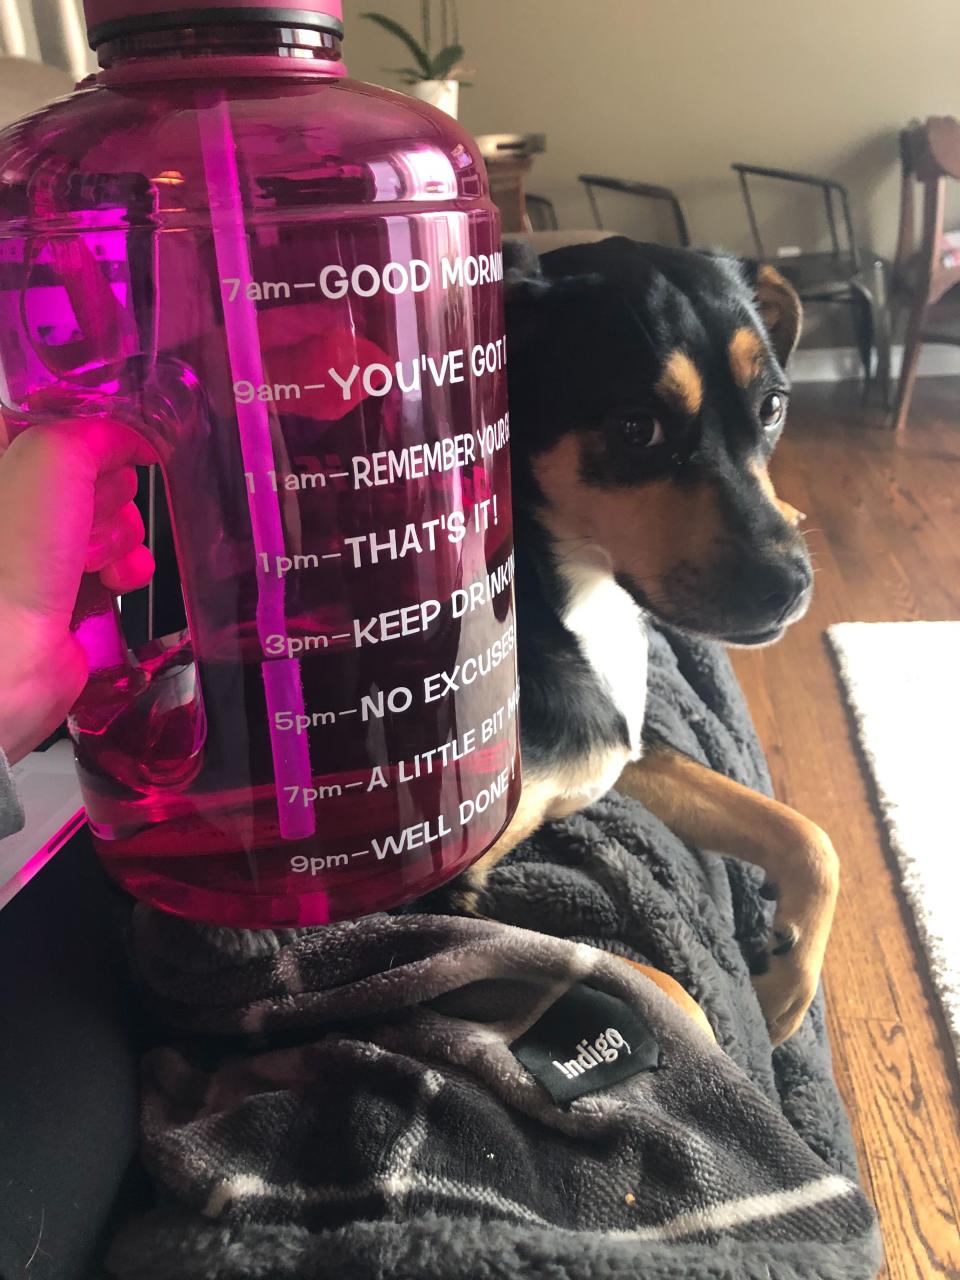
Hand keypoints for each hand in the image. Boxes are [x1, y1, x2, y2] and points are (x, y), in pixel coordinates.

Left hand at [0, 421, 155, 762]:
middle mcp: (16, 506)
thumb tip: (133, 438)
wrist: (6, 661)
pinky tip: (115, 579)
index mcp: (2, 462)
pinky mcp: (65, 591)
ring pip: (111, 516)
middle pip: (93, 470)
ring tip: (92, 558)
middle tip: (85, 516)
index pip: (59, 420)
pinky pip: (118, 563)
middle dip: (106, 492)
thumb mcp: (52, 458)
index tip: (112, 447)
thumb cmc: (8, 566)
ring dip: (119, 535)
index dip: (94, 434)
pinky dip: (128, 569)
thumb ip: (96, 431)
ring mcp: (38, 550)